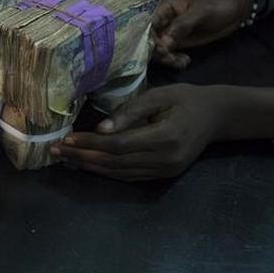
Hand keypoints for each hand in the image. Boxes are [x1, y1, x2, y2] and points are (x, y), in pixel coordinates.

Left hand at [49, 84, 226, 180]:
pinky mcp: (163, 176)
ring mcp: (165, 171)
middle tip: (56, 151)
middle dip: (82, 158)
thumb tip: (100, 129)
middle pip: (114, 163)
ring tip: (65, 159)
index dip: (90, 144)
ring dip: (89, 167)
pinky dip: (106, 172)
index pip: (118, 145)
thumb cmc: (185, 99)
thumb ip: (130, 112)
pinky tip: (87, 165)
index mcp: (165, 137)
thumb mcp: (159, 95)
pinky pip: (129, 176)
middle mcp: (165, 160)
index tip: (66, 139)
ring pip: (119, 173)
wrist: (217, 116)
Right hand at [152, 0, 248, 68]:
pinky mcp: (178, 43)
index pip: (148, 24)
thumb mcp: (201, 12)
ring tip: (181, 61)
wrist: (236, 9)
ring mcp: (170, 33)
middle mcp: (163, 20)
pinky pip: (169, 54)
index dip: (149, 38)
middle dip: (157, 51)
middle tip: (170, 58)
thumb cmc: (218, 4)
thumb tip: (164, 42)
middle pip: (149, 39)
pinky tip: (185, 61)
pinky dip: (174, 61)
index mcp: (164, 8)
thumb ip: (182, 25)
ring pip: (158, 49)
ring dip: (166, 58)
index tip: (162, 49)